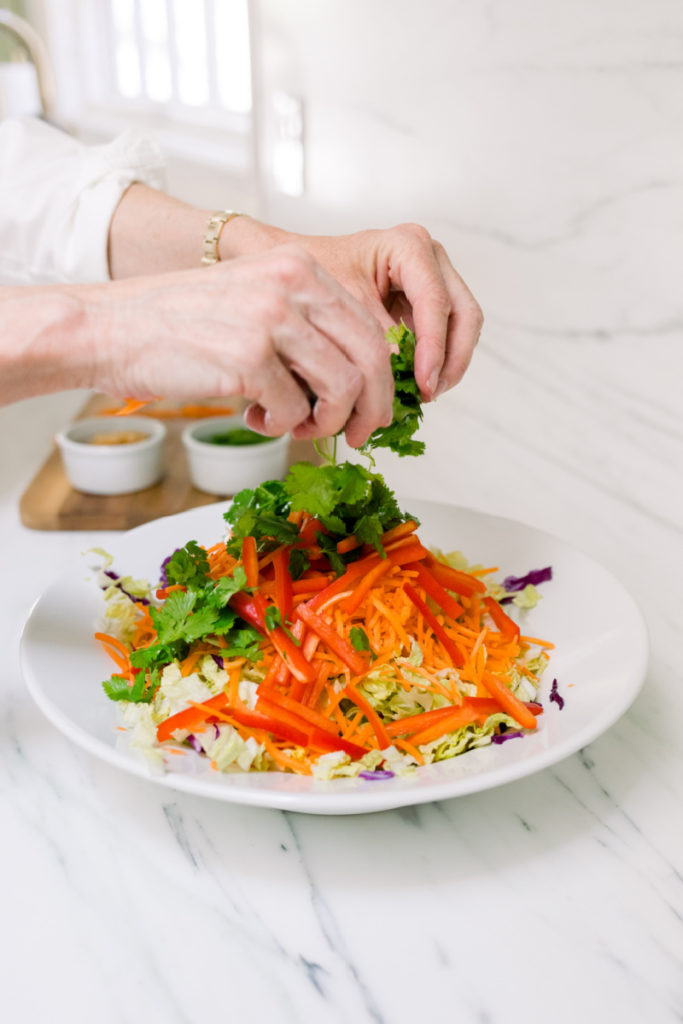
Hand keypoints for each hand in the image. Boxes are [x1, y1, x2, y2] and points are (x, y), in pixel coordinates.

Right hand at [90, 245, 393, 446]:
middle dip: (371, 408)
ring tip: (295, 426)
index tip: (368, 409)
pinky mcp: (247, 359)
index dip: (379, 379)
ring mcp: (271, 320)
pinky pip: (293, 410)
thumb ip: (304, 327)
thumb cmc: (178, 323)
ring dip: (324, 422)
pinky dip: (281, 426)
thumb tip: (355, 381)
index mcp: (299, 267)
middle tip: (357, 435)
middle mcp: (292, 285)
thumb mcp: (254, 300)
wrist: (109, 327)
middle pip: (370, 358)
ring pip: (342, 388)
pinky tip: (254, 417)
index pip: (369, 327)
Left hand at [222, 219, 483, 400]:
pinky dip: (434, 364)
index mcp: (408, 247)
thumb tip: (398, 381)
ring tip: (421, 397)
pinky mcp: (428, 306)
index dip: (434, 349)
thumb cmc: (308, 278)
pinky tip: (413, 388)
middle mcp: (429, 259)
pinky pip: (446, 337)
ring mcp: (433, 281)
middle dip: (450, 360)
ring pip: (462, 329)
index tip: (423, 384)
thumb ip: (373, 340)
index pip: (436, 302)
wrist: (291, 272)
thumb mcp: (337, 307)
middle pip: (464, 314)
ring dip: (446, 366)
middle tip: (427, 395)